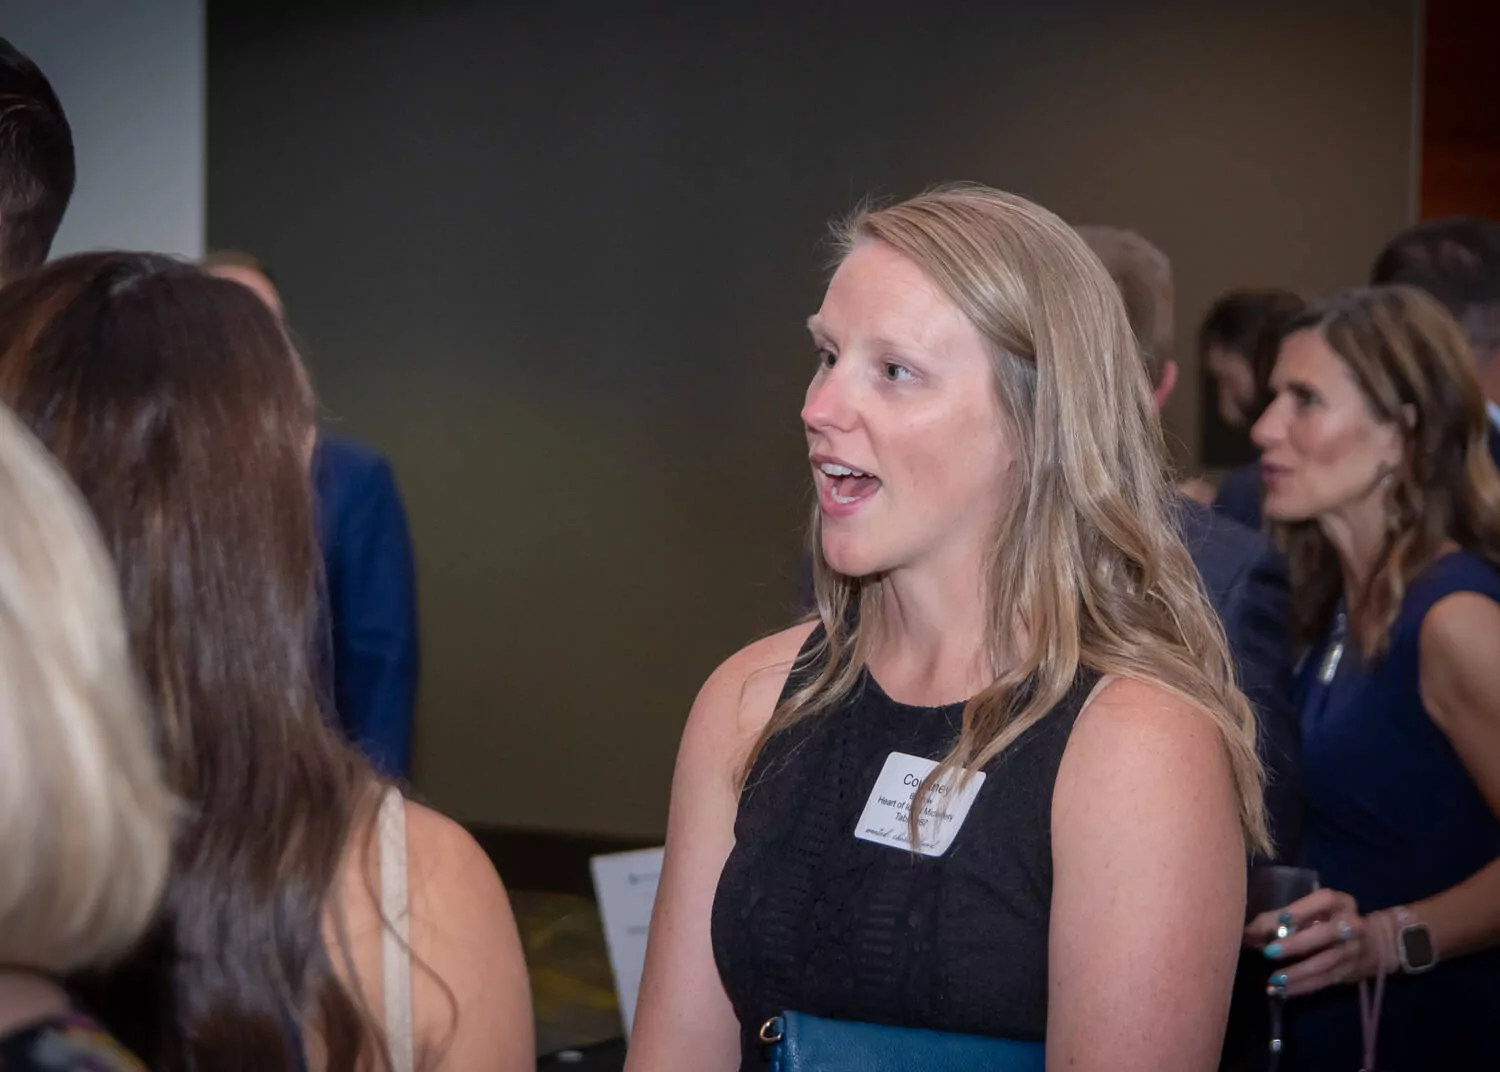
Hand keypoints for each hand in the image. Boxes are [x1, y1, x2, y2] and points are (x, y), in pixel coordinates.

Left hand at [1243, 888, 1389, 996]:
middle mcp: (1351, 925)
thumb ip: (1281, 918)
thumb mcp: (1314, 912)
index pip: (1323, 900)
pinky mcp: (1350, 972)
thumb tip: (1247, 931)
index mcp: (1341, 902)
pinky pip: (1325, 981)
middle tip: (1269, 952)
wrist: (1379, 943)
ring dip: (1297, 973)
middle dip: (1297, 944)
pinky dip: (1302, 987)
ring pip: (1326, 963)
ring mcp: (1353, 950)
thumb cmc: (1330, 920)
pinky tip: (1281, 991)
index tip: (1281, 919)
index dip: (1302, 909)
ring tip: (1273, 981)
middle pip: (1326, 934)